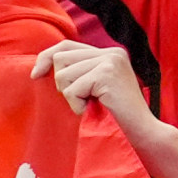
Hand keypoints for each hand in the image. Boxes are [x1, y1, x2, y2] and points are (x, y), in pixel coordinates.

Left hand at [33, 39, 157, 137]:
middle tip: (81, 99)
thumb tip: (44, 64)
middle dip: (62, 83)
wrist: (142, 131)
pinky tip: (94, 110)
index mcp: (110, 52)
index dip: (46, 58)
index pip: (66, 45)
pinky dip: (77, 105)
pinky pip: (72, 89)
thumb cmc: (116, 115)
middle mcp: (112, 52)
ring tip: (90, 104)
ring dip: (70, 96)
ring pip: (63, 75)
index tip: (35, 75)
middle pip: (61, 58)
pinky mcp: (106, 75)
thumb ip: (80, 71)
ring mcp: (110, 62)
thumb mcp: (96, 87)